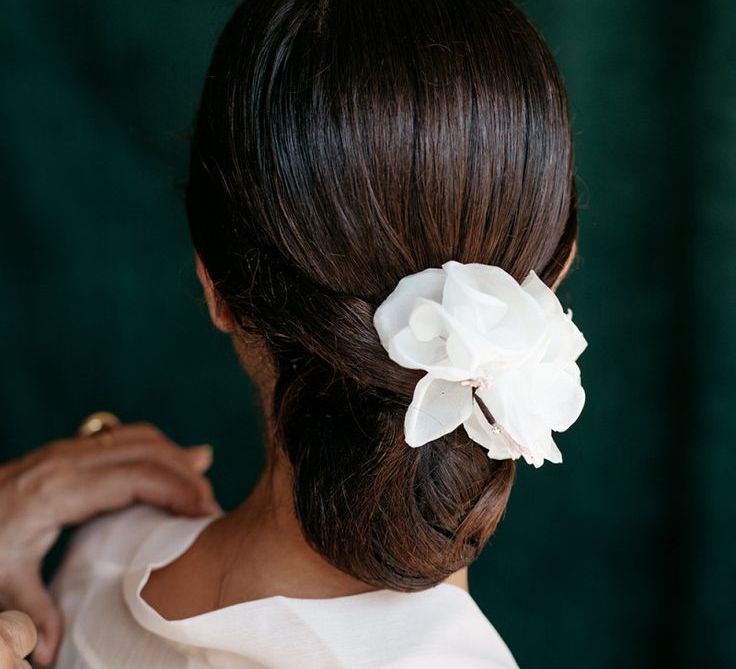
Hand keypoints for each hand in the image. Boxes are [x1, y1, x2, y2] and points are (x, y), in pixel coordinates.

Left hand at [0, 422, 218, 665]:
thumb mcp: (2, 580)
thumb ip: (31, 610)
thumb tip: (50, 652)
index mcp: (60, 490)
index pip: (137, 477)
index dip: (178, 489)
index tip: (206, 512)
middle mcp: (70, 460)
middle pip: (148, 452)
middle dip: (187, 474)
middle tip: (212, 506)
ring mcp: (72, 449)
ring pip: (140, 438)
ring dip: (176, 456)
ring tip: (204, 480)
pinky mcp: (73, 449)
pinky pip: (128, 437)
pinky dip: (159, 447)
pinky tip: (177, 457)